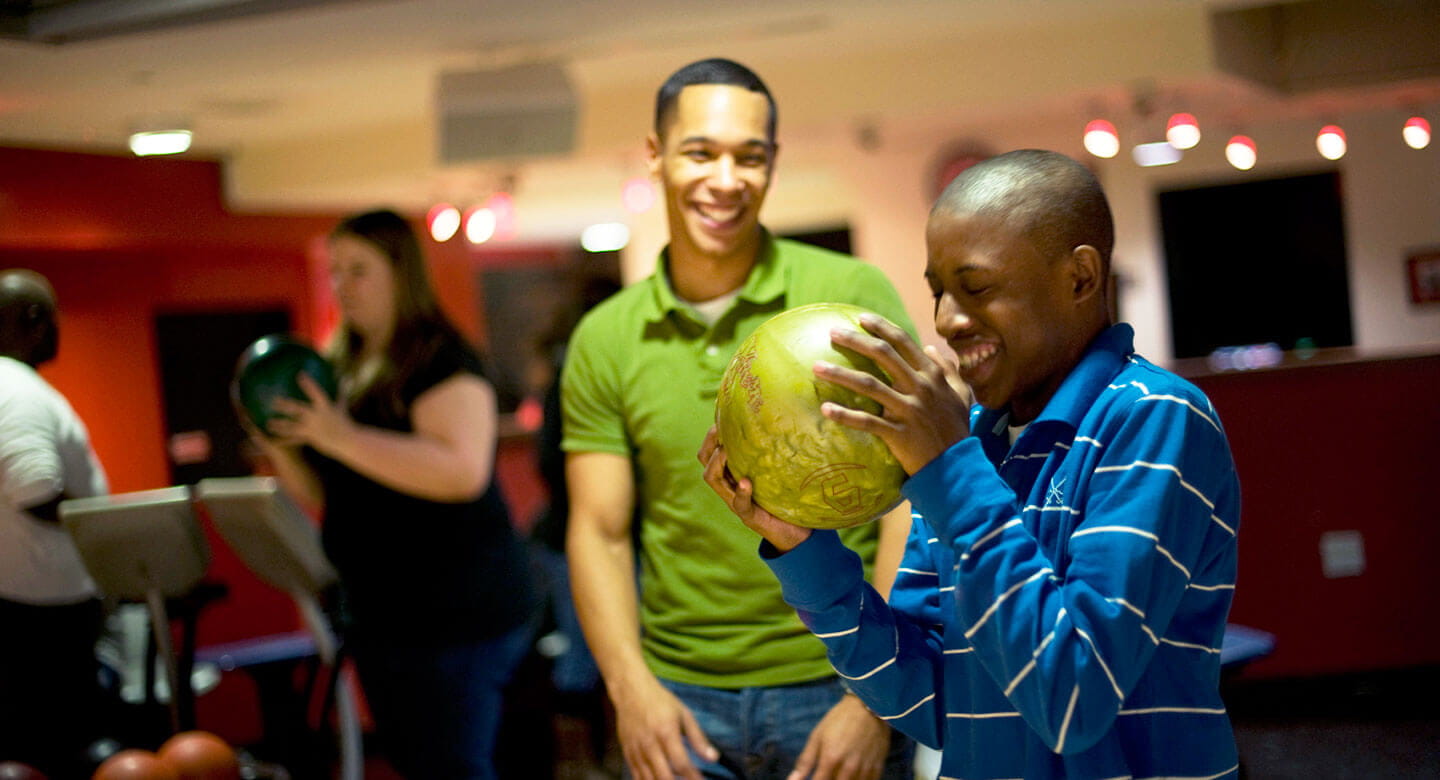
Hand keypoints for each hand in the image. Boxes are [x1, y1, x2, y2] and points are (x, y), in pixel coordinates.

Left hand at [266, 373, 354, 456]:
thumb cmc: (345, 421)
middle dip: (286, 405)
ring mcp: (313, 428)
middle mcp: (317, 417)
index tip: (300, 374)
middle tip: (274, 401)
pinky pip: (295, 439)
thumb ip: (340, 391)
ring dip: (281, 425)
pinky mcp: (310, 438)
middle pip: (299, 410)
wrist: (348, 441)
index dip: (308, 383)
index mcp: (325, 407)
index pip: (316, 392)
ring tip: (269, 424)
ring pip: (294, 426)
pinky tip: (273, 441)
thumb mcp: (342, 405)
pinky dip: (284, 440)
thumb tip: (344, 377)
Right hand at [613, 676, 717, 779]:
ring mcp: (636, 750)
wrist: (631, 691)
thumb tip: (713, 758)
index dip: (693, 777)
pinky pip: (636, 776)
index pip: (681, 763)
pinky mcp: (627, 753)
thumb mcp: (684, 715)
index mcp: (666, 732)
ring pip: (649, 779)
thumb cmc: (660, 701)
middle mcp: (649, 744)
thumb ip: (698, 738)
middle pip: (664, 776)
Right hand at [698, 426, 811, 552]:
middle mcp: (730, 486)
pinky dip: (741, 493)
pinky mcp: (749, 516)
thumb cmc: (787, 498)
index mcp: (734, 473)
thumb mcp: (777, 472)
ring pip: (712, 479)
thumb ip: (773, 454)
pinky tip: (745, 483)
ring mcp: (736, 501)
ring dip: (717, 463)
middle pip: (705, 461)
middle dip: (709, 443)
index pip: (711, 451)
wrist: (795, 533)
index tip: (721, 417)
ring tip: (726, 451)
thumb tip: (782, 421)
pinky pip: (739, 504)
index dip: (711, 434)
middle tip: (719, 430)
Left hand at [788, 693, 890, 779]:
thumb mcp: (817, 736)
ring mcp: (865, 768)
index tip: (814, 778)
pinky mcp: (877, 766)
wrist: (869, 706)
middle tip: (827, 772)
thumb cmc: (839, 719)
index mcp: (830, 759)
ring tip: (838, 774)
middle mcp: (848, 768)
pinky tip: (853, 775)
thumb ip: (805, 761)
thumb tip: (792, 779)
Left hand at [817, 313, 971, 474]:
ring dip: (840, 374)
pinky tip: (825, 409)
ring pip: (869, 385)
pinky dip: (845, 415)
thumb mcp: (961, 394)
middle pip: (883, 354)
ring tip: (816, 366)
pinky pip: (867, 421)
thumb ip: (949, 368)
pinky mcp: (898, 433)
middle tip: (832, 332)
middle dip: (856, 340)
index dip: (882, 327)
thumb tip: (931, 348)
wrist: (958, 465)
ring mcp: (908, 410)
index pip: (903, 342)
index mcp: (932, 375)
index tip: (860, 318)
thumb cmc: (956, 428)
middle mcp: (919, 387)